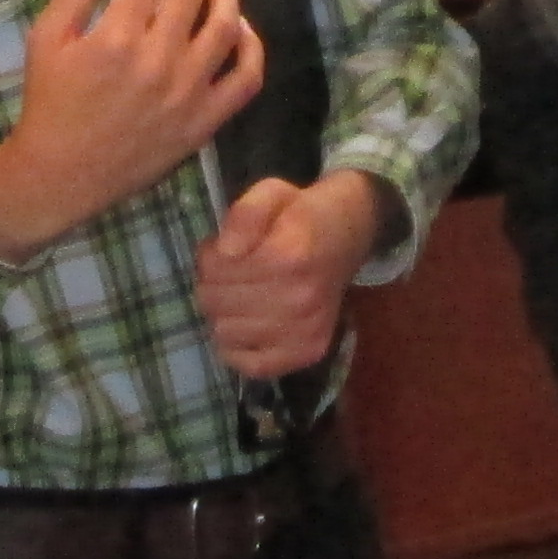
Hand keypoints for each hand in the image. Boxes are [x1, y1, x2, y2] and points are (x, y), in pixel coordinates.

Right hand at [0, 0, 263, 263]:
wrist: (59, 175)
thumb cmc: (50, 103)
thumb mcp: (46, 37)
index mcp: (115, 41)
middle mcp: (157, 64)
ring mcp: (187, 95)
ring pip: (225, 28)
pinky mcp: (204, 122)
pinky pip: (245, 78)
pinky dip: (251, 47)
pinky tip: (239, 29)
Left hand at [195, 171, 379, 378]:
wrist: (348, 234)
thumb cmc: (301, 212)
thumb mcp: (271, 192)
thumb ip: (245, 213)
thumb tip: (225, 250)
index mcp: (288, 254)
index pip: (215, 269)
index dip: (209, 254)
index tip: (224, 248)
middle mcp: (299, 298)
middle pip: (214, 302)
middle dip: (212, 283)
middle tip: (230, 272)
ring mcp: (306, 330)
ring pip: (225, 332)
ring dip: (224, 313)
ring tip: (240, 294)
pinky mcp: (309, 352)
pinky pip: (251, 366)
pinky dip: (239, 348)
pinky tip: (247, 325)